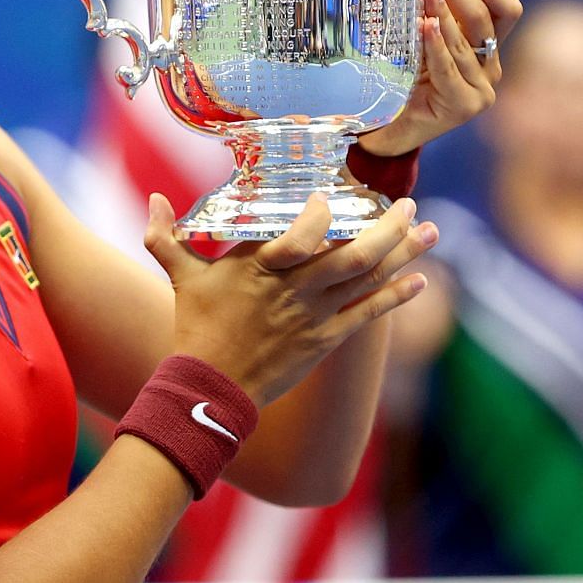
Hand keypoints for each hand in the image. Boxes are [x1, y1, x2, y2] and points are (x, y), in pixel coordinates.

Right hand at [143, 192, 437, 406]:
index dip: (321, 216)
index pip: (300, 237)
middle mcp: (294, 289)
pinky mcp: (324, 340)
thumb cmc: (196, 327)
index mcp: (260, 267)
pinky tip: (419, 280)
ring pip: (367, 279)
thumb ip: (166, 236)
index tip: (334, 195)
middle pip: (352, 254)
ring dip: (404, 255)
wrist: (210, 387)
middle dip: (388, 227)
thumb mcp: (180, 277)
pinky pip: (367, 315)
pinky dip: (395, 297)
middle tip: (410, 204)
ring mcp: (313, 316)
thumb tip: (151, 200)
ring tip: (430, 231)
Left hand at [358, 0, 524, 156]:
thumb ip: (447, 4)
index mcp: (488, 46)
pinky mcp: (465, 106)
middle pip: (484, 18)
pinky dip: (436, 44)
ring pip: (464, 40)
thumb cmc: (407, 80)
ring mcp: (482, 88)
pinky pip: (448, 67)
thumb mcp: (427, 35)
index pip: (506, 8)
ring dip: (442, 11)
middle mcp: (491, 67)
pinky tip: (425, 26)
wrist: (387, 127)